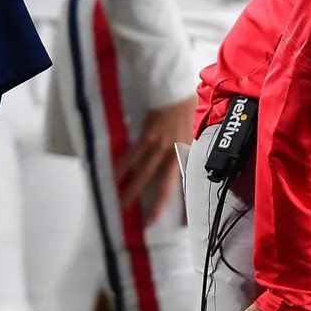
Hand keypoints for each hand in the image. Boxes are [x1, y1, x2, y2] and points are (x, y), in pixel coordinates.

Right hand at [121, 96, 196, 216]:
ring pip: (146, 174)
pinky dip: (123, 168)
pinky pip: (133, 156)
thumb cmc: (185, 103)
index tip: (184, 222)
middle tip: (151, 222)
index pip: (189, 183)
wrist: (176, 87)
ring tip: (124, 206)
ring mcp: (161, 145)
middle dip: (158, 205)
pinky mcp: (147, 137)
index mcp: (188, 151)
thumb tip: (189, 152)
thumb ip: (191, 142)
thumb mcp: (196, 126)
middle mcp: (176, 152)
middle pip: (167, 185)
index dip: (187, 203)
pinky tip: (114, 178)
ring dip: (134, 190)